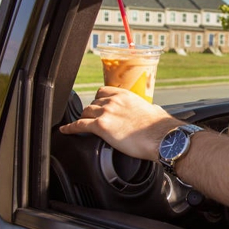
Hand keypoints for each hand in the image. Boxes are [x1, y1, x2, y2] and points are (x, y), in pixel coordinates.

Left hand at [59, 86, 182, 160]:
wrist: (162, 137)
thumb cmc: (161, 127)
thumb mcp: (155, 110)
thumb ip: (149, 108)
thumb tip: (154, 110)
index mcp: (126, 96)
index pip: (104, 92)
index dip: (99, 100)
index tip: (98, 105)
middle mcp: (114, 101)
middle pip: (93, 103)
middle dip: (91, 111)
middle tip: (92, 120)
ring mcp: (106, 112)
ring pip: (85, 112)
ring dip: (83, 119)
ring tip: (81, 125)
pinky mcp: (102, 127)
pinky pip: (79, 125)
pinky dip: (71, 128)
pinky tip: (66, 130)